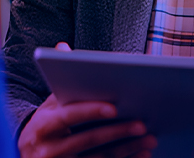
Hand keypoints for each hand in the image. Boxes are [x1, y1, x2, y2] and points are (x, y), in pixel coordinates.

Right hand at [17, 43, 156, 157]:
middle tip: (143, 124)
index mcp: (43, 125)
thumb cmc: (45, 127)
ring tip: (150, 139)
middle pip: (88, 139)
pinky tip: (141, 155)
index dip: (91, 111)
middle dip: (118, 132)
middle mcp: (48, 148)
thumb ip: (60, 81)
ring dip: (127, 149)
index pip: (68, 116)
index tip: (115, 108)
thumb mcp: (47, 105)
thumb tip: (62, 47)